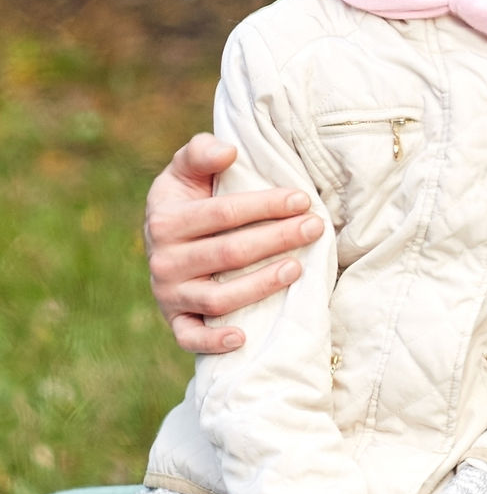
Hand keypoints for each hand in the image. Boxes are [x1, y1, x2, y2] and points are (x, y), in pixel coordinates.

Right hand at [144, 134, 324, 353]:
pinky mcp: (176, 320)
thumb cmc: (189, 198)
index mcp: (166, 220)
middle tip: (315, 227)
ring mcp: (169, 294)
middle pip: (228, 254)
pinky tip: (243, 337)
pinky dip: (213, 341)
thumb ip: (200, 152)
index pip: (222, 214)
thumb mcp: (186, 169)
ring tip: (298, 267)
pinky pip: (190, 338)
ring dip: (259, 285)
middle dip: (277, 239)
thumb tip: (227, 151)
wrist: (166, 237)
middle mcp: (164, 261)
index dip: (264, 205)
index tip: (303, 198)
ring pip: (217, 298)